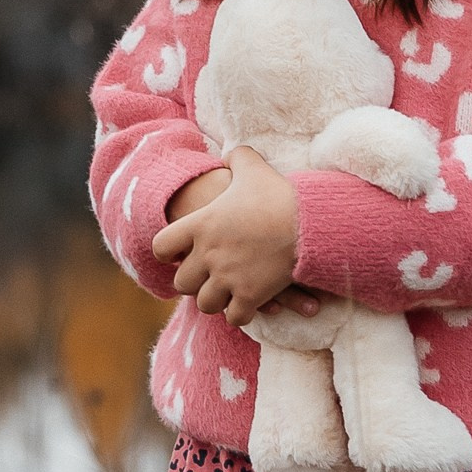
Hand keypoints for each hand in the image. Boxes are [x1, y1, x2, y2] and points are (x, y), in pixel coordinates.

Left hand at [154, 145, 299, 325]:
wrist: (310, 223)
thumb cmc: (280, 195)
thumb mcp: (253, 168)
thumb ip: (237, 158)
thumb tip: (230, 154)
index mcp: (201, 225)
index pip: (161, 246)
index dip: (167, 252)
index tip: (178, 253)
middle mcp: (209, 255)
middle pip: (182, 283)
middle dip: (194, 282)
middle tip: (205, 277)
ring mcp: (228, 278)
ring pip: (206, 304)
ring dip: (215, 300)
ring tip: (224, 294)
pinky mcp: (251, 296)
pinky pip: (235, 317)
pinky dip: (239, 314)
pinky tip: (247, 306)